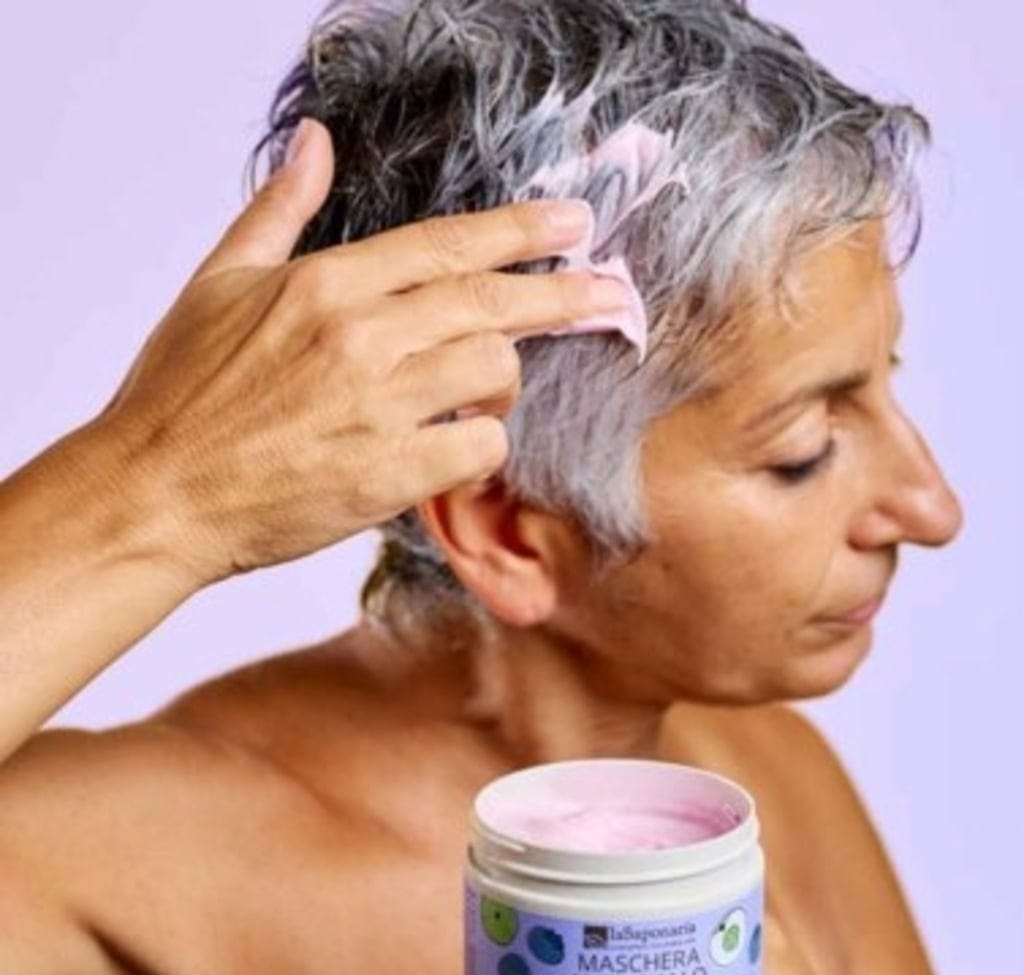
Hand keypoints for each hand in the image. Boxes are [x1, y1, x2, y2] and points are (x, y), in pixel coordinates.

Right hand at [98, 118, 624, 584]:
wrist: (155, 493)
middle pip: (491, 302)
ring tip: (473, 396)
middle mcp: (360, 335)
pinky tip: (454, 447)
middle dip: (563, 295)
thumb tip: (314, 144)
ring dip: (500, 384)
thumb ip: (279, 211)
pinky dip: (480, 445)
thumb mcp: (220, 283)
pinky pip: (479, 446)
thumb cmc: (181, 394)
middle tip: (610, 294)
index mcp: (325, 283)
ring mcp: (377, 405)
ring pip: (494, 371)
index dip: (521, 230)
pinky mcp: (387, 474)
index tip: (573, 223)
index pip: (447, 243)